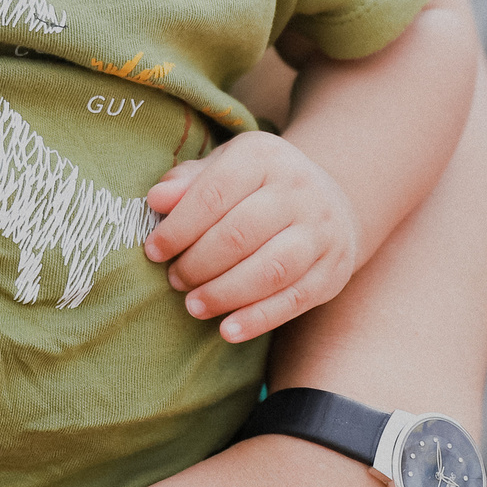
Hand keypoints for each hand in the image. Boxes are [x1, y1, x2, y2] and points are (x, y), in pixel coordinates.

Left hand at [143, 131, 361, 342]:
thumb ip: (187, 182)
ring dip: (224, 294)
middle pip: (239, 235)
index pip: (213, 194)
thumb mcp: (223, 168)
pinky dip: (258, 319)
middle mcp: (299, 190)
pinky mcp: (333, 270)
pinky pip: (294, 300)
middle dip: (198, 264)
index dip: (178, 228)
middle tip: (175, 280)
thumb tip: (156, 200)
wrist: (329, 201)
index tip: (153, 251)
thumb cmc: (257, 186)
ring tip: (193, 305)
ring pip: (269, 270)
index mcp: (264, 157)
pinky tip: (228, 330)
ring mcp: (321, 231)